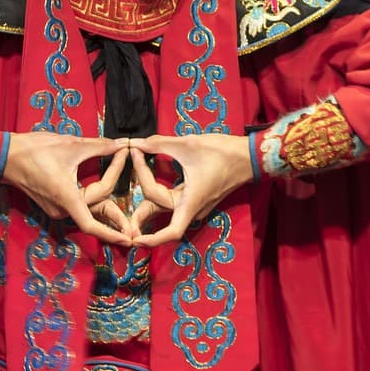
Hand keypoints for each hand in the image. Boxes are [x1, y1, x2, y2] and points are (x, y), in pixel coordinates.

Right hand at [1, 132, 132, 244]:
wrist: (7, 155)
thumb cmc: (37, 149)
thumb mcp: (72, 146)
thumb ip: (100, 147)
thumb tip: (121, 143)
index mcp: (67, 199)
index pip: (99, 209)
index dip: (117, 179)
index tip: (127, 160)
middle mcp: (62, 211)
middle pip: (96, 215)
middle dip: (117, 221)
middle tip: (136, 233)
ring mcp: (57, 210)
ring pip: (89, 212)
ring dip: (107, 215)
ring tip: (128, 225)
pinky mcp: (54, 205)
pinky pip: (80, 208)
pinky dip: (95, 205)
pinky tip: (109, 205)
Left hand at [127, 133, 252, 246]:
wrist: (250, 155)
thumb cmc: (223, 152)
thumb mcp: (189, 144)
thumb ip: (160, 144)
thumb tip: (137, 142)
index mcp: (190, 204)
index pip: (166, 228)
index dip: (143, 195)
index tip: (135, 157)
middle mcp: (192, 210)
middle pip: (160, 222)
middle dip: (139, 223)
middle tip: (120, 225)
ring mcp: (196, 206)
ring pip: (166, 212)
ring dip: (147, 210)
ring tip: (126, 208)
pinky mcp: (198, 199)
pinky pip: (173, 204)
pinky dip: (158, 199)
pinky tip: (147, 187)